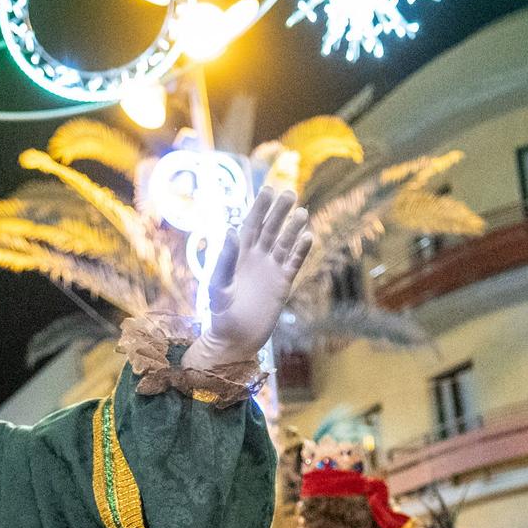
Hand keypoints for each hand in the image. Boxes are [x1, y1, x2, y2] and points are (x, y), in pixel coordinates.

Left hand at [183, 188, 313, 368]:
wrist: (235, 339)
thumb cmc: (220, 313)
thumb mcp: (219, 284)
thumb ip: (226, 258)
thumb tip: (232, 230)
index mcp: (238, 254)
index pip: (251, 224)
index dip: (259, 207)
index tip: (268, 189)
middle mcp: (256, 258)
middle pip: (271, 229)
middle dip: (279, 211)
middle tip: (290, 193)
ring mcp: (271, 270)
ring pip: (285, 243)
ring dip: (293, 228)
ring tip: (303, 212)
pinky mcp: (283, 284)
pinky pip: (294, 263)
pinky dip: (301, 250)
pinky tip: (309, 237)